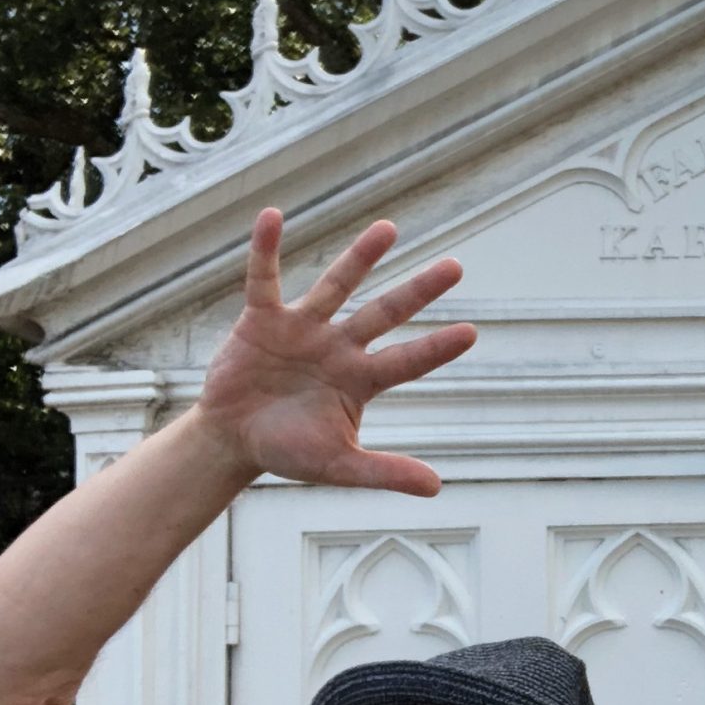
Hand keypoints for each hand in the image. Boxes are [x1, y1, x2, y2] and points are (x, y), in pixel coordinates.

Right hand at [193, 210, 475, 495]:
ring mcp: (303, 328)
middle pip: (386, 313)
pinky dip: (265, 250)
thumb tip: (436, 488)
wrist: (234, 441)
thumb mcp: (339, 465)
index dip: (435, 348)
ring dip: (362, 257)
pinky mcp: (262, 320)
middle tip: (457, 266)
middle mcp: (340, 346)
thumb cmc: (290, 452)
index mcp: (361, 380)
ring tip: (390, 228)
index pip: (407, 360)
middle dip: (418, 292)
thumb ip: (384, 471)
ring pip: (337, 285)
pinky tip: (271, 217)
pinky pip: (264, 280)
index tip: (470, 333)